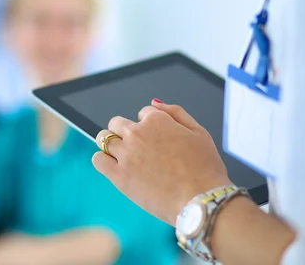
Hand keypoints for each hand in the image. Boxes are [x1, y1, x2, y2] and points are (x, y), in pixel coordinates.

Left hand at [93, 100, 230, 225]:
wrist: (201, 201)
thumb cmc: (205, 169)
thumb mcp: (199, 132)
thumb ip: (175, 112)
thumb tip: (154, 103)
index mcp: (156, 120)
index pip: (142, 113)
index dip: (149, 125)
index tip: (157, 140)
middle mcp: (137, 133)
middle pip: (116, 123)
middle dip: (125, 131)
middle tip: (137, 148)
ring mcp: (126, 154)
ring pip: (103, 138)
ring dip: (111, 144)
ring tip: (124, 157)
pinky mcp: (118, 175)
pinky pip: (98, 160)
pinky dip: (102, 160)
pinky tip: (113, 167)